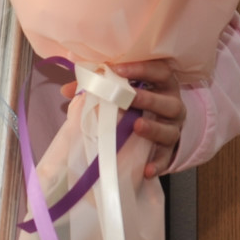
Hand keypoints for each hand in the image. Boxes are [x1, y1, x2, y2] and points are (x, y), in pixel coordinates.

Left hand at [63, 58, 186, 177]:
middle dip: (149, 99)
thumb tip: (66, 90)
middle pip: (168, 102)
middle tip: (130, 98)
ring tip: (137, 127)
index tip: (117, 70)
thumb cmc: (137, 103)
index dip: (140, 68)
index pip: (159, 70)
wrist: (159, 126)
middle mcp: (173, 104)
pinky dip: (158, 163)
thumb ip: (98, 87)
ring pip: (170, 130)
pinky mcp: (170, 150)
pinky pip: (166, 158)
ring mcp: (173, 128)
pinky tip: (146, 170)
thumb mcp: (122, 91)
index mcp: (162, 84)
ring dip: (154, 128)